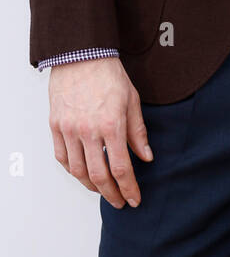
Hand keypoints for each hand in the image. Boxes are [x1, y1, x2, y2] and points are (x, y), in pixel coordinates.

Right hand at [49, 58, 151, 207]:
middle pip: (98, 176)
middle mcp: (88, 131)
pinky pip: (62, 157)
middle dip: (111, 194)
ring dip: (91, 186)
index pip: (121, 168)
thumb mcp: (132, 101)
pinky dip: (72, 170)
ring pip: (78, 171)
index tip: (134, 199)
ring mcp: (69, 129)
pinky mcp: (55, 126)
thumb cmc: (108, 75)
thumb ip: (138, 132)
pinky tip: (83, 173)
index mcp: (111, 125)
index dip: (129, 188)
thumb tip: (147, 157)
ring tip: (103, 189)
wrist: (81, 55)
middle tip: (120, 201)